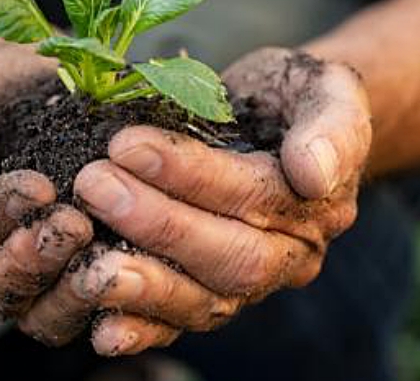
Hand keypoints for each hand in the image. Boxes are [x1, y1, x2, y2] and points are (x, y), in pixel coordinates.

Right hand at [0, 46, 94, 319]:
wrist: (30, 89)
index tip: (38, 187)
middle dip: (32, 259)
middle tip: (75, 225)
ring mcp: (22, 283)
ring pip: (36, 314)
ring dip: (69, 294)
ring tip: (105, 261)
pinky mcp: (69, 288)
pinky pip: (81, 315)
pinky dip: (108, 306)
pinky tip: (136, 277)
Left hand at [16, 47, 370, 354]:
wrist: (283, 119)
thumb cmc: (297, 95)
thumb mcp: (328, 88)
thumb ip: (333, 126)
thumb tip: (314, 174)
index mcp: (321, 205)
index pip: (254, 196)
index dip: (189, 174)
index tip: (127, 143)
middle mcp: (292, 255)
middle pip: (229, 257)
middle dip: (156, 224)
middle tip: (93, 184)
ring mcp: (252, 283)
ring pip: (205, 300)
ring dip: (144, 284)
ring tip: (86, 259)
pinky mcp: (213, 294)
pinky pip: (182, 323)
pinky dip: (143, 330)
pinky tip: (102, 330)